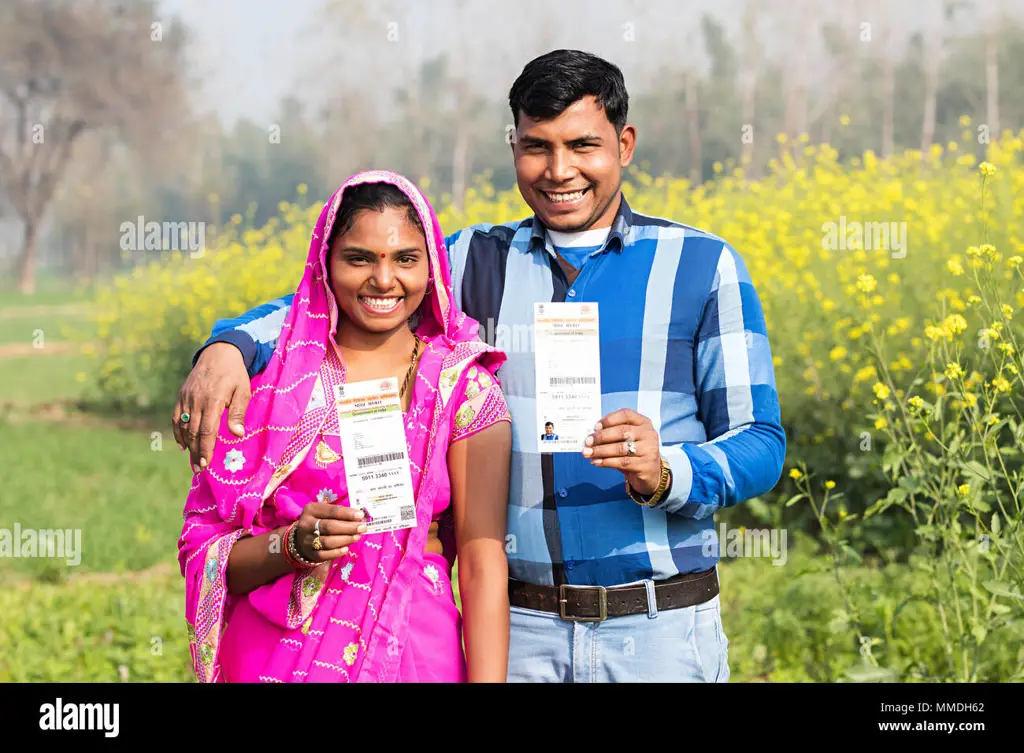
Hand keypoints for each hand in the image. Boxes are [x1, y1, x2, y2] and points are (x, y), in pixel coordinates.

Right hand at [173, 343, 250, 472]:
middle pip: (193, 432)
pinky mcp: (181, 395)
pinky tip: (182, 445)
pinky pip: (176, 417)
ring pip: (183, 426)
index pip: (206, 431)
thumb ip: (238, 413)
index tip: (205, 464)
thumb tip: (237, 435)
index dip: (205, 449)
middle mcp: (196, 400)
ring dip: (187, 446)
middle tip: (198, 469)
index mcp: (212, 400)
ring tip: (192, 462)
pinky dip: (177, 432)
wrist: (219, 353)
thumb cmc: (235, 374)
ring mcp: (186, 398)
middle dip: (195, 452)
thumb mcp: (243, 391)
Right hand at [293, 503, 367, 562]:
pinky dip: (336, 552)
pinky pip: (324, 555)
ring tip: (357, 537)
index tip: (361, 515)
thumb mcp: (324, 512)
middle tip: (362, 527)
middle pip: (330, 526)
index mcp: (311, 510)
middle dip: (349, 527)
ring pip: (328, 541)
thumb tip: (359, 516)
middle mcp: (306, 524)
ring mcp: (307, 540)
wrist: (301, 539)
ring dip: (345, 539)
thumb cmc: (319, 522)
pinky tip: (346, 549)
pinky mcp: (310, 553)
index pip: (332, 511)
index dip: (347, 513)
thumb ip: (339, 513)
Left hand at [582, 409, 664, 495]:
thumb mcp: (627, 439)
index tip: (595, 427)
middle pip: (622, 431)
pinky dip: (606, 462)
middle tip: (587, 441)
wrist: (650, 473)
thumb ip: (613, 434)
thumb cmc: (634, 452)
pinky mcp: (646, 465)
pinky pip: (622, 462)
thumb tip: (590, 436)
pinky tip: (596, 462)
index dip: (609, 419)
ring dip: (601, 450)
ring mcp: (649, 449)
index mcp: (643, 422)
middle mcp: (649, 434)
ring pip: (621, 448)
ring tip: (588, 453)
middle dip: (601, 436)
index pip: (626, 415)